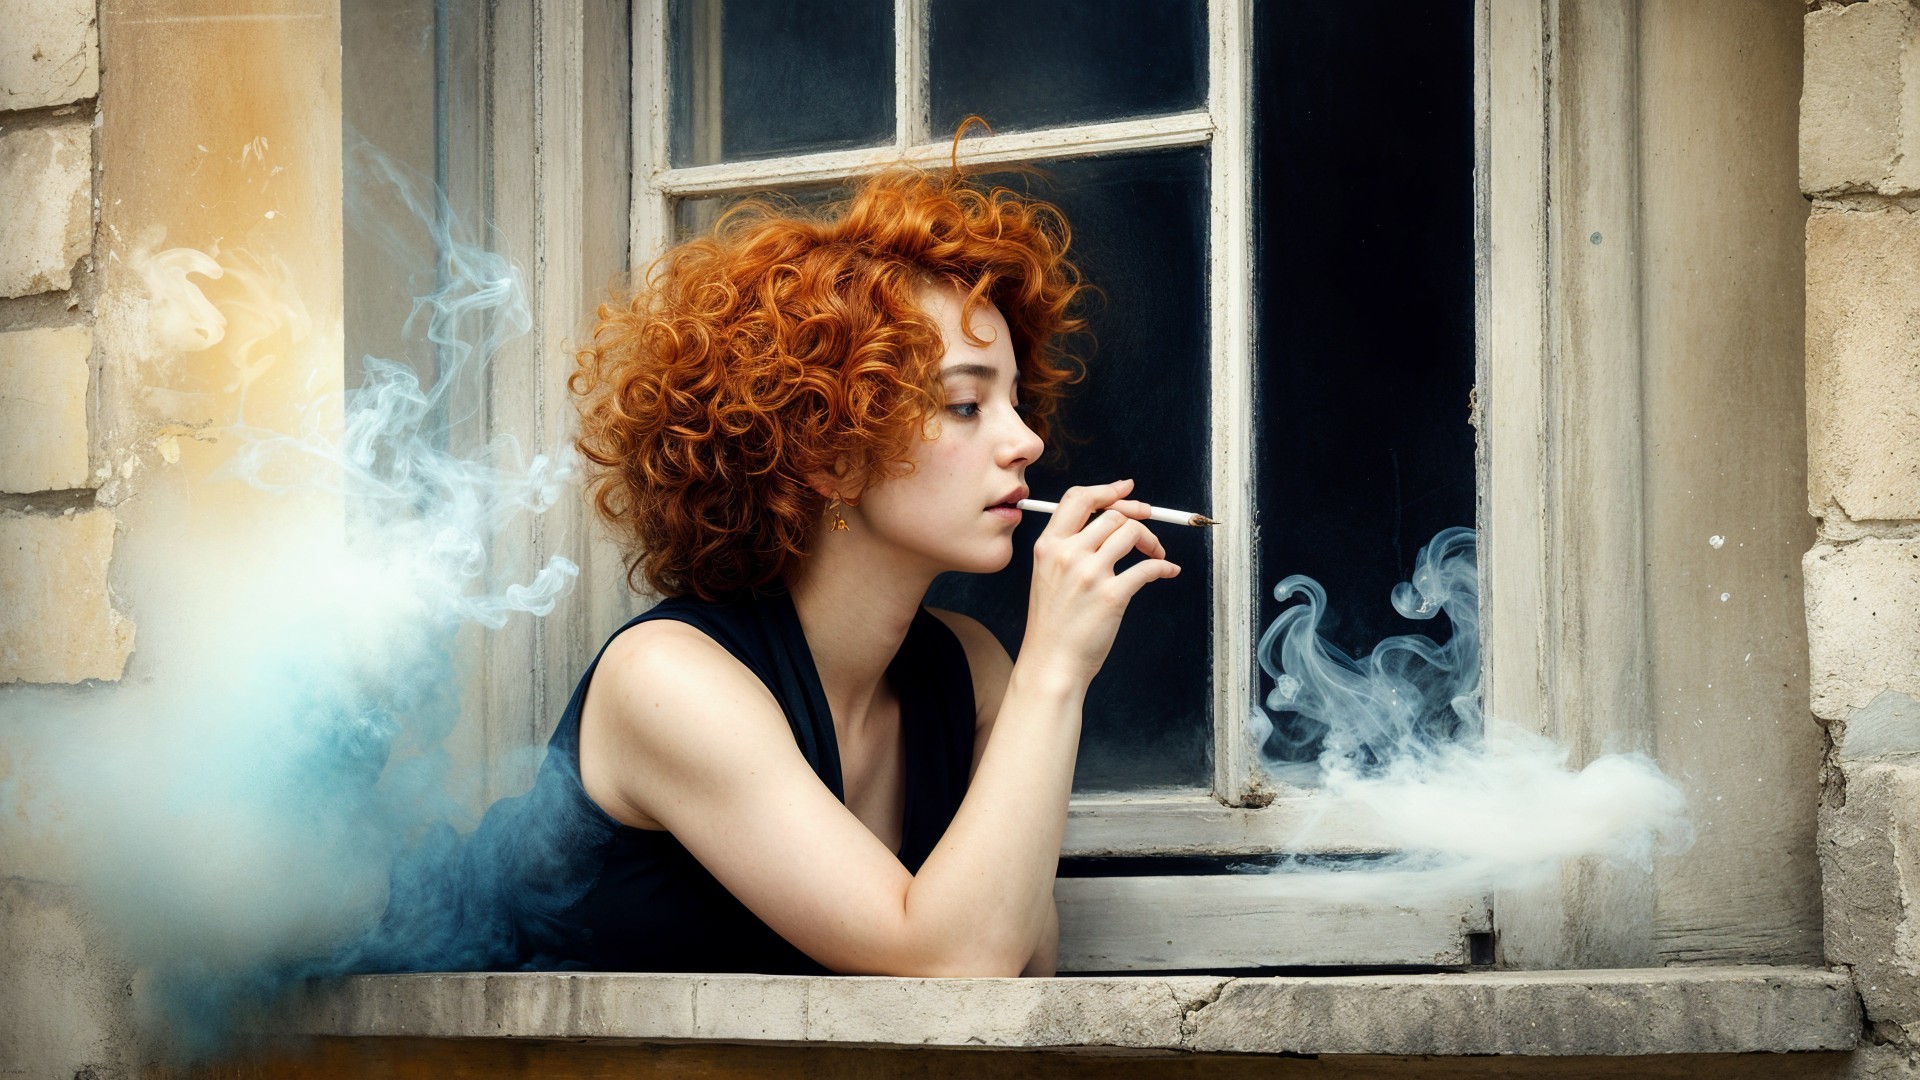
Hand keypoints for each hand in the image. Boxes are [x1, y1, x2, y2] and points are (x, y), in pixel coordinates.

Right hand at [1017, 478, 1181, 686]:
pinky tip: (1167, 572)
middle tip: (1149, 526)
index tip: (1127, 489)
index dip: (1107, 489)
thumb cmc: (1052, 624)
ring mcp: (1089, 573)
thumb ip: (1067, 548)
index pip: (1078, 499)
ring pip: (1132, 532)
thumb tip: (1106, 524)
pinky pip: (1148, 568)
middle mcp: (1067, 554)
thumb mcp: (1046, 575)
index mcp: (1048, 546)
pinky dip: (1164, 566)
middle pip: (1113, 514)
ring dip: (1152, 541)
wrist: (1051, 663)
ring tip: (1156, 554)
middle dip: (1139, 516)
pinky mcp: (1112, 595)